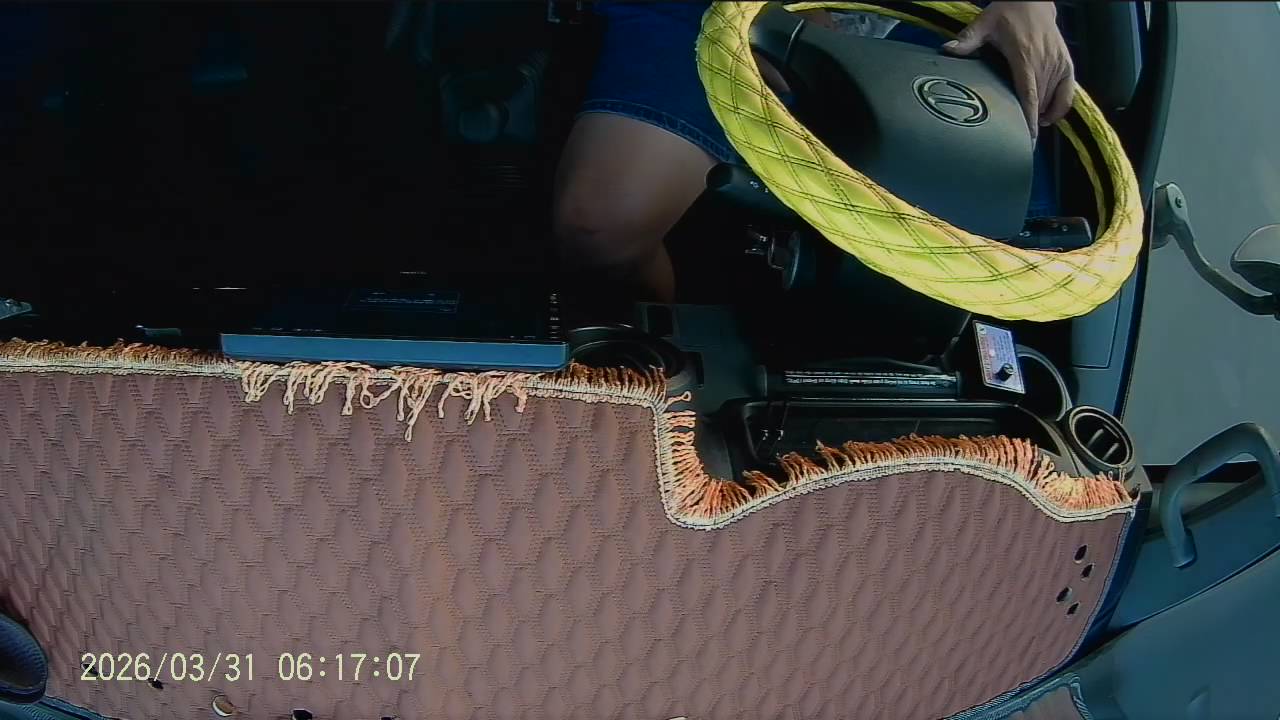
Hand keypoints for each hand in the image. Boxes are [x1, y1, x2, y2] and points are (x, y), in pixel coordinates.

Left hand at [943, 1, 1074, 138]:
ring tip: (1024, 128)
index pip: (1029, 95)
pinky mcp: (1068, 64)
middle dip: (1029, 124)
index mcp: (1025, 57)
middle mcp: (1045, 63)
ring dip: (1040, 116)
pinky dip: (1059, 109)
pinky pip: (1068, 94)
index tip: (1026, 138)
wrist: (1034, 2)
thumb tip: (947, 50)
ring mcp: (1059, 64)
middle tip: (1016, 142)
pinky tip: (1045, 117)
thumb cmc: (1009, 13)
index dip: (1028, 119)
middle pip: (1040, 103)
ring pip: (1052, 101)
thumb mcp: (985, 23)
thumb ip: (968, 39)